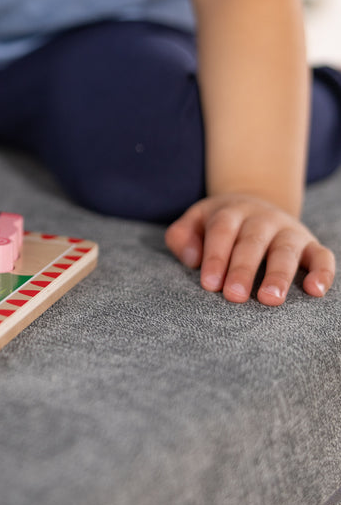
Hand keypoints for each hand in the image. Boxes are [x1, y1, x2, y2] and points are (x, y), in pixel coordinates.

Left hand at [165, 193, 334, 305]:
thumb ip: (182, 237)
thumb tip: (192, 259)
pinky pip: (322, 256)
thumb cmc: (219, 225)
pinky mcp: (311, 245)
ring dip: (279, 275)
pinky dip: (322, 272)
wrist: (254, 206)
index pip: (222, 232)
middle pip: (252, 242)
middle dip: (243, 269)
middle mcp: (262, 218)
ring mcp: (289, 231)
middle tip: (234, 296)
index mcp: (231, 212)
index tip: (209, 284)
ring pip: (286, 251)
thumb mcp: (194, 222)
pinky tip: (314, 291)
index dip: (216, 257)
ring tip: (270, 299)